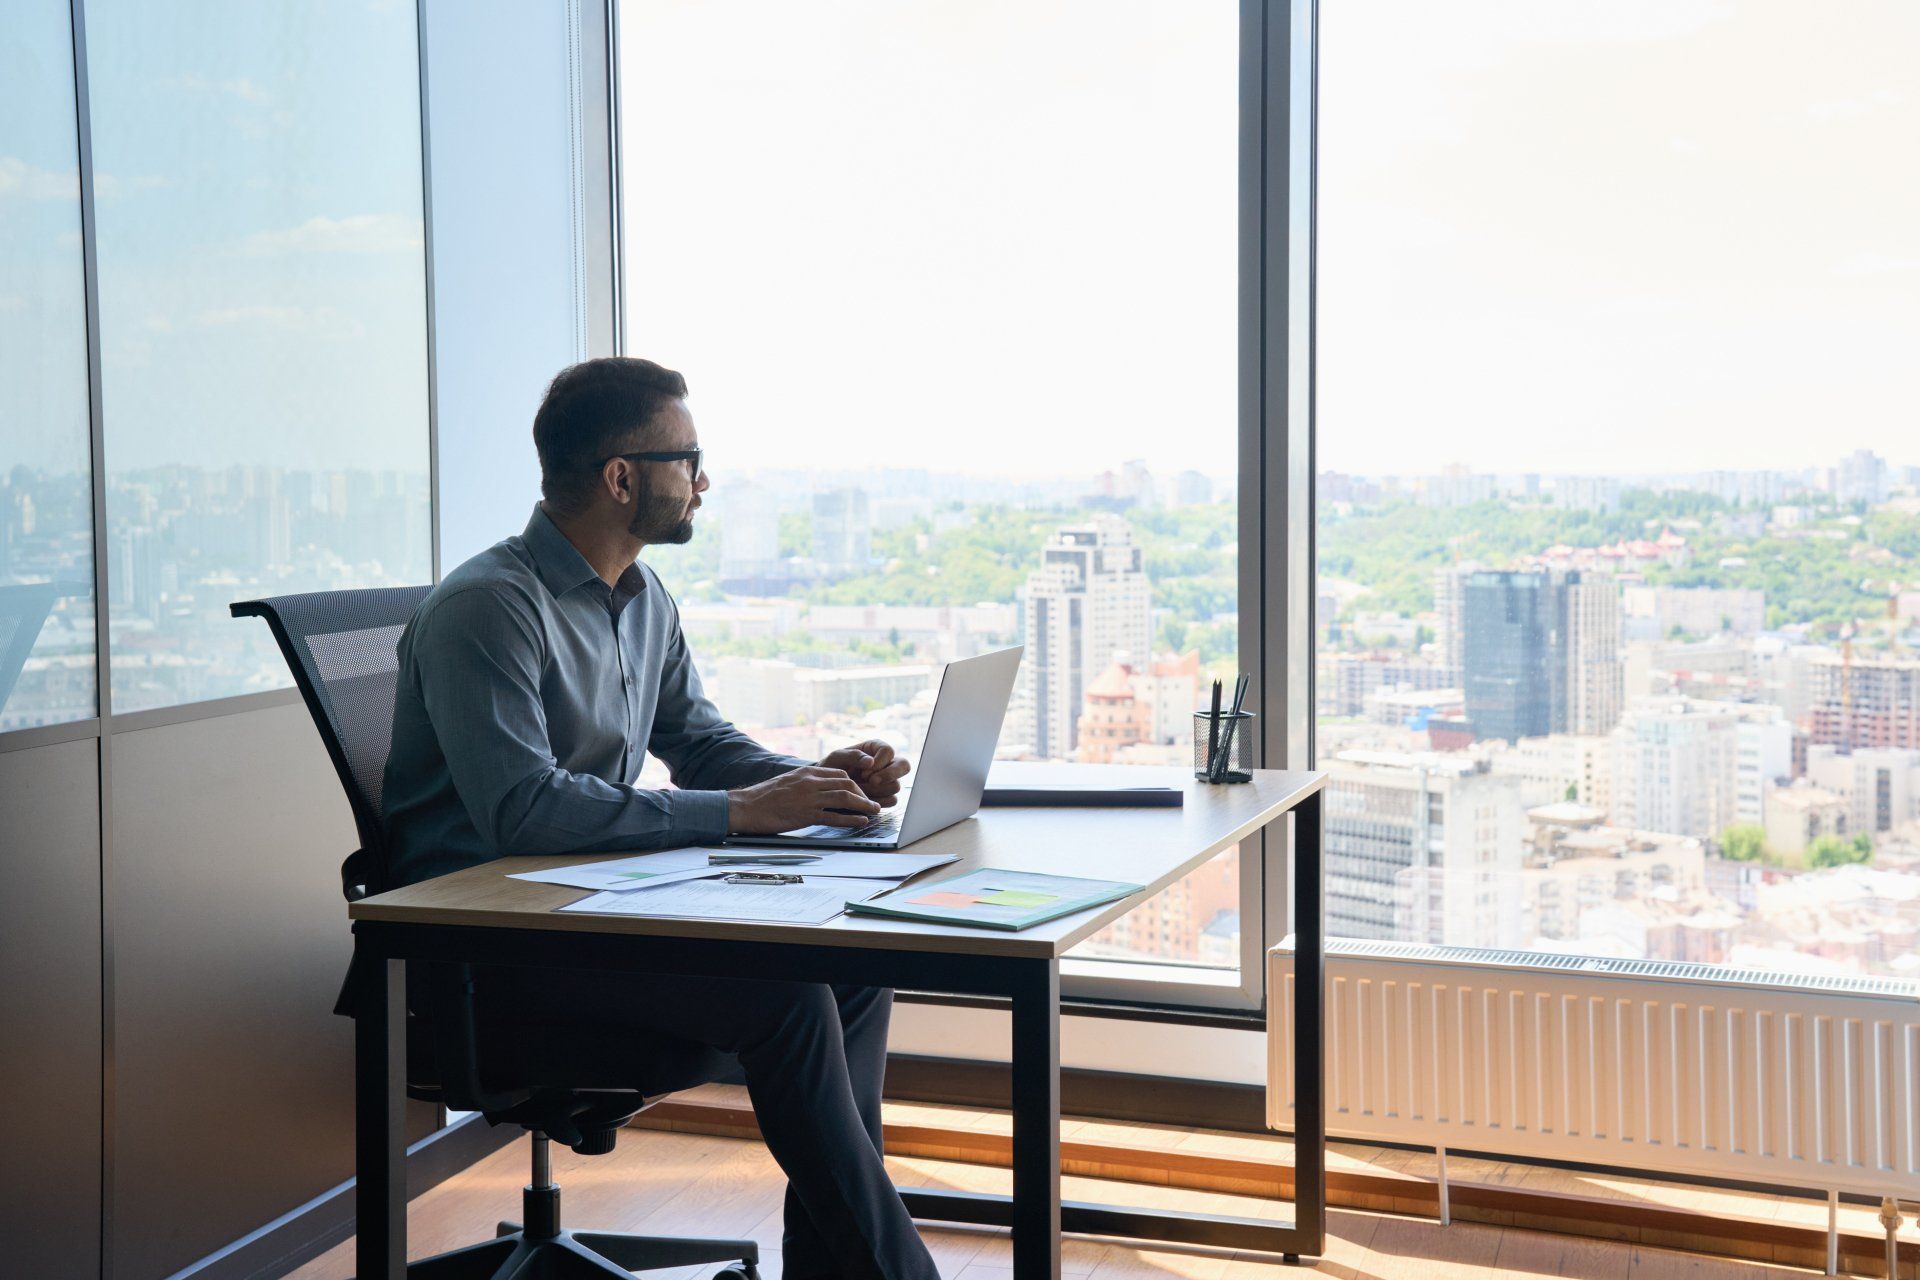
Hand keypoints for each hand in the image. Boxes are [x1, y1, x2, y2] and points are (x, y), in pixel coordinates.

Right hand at [726, 765, 880, 833]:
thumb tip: (818, 789)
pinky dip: (850, 819)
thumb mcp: (787, 781)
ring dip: (863, 805)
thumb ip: (805, 783)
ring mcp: (809, 798)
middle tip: (873, 804)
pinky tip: (860, 822)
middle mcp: (810, 782)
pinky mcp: (806, 814)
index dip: (854, 784)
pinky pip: (834, 816)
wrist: (746, 806)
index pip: (839, 774)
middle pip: (846, 784)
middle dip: (863, 794)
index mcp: (806, 772)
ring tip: (874, 812)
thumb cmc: (764, 797)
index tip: (861, 793)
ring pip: (844, 798)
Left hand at [819, 739, 911, 807]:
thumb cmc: (831, 768)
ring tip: (860, 790)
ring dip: (878, 790)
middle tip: (872, 781)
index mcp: (876, 749)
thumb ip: (853, 755)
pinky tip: (865, 799)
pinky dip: (879, 802)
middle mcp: (886, 763)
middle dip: (889, 775)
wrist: (826, 788)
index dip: (879, 762)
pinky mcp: (885, 797)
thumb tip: (870, 761)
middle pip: (904, 766)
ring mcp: (888, 781)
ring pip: (896, 785)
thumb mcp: (837, 757)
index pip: (889, 751)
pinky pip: (892, 800)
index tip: (864, 771)